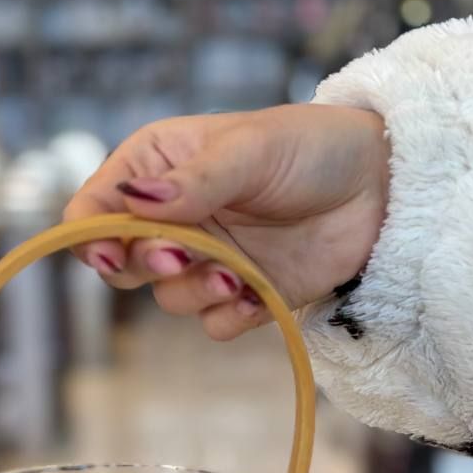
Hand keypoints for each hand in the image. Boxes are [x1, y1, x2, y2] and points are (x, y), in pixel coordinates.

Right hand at [64, 103, 389, 340]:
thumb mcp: (251, 151)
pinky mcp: (240, 296)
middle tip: (180, 254)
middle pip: (123, 262)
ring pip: (169, 298)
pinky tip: (259, 294)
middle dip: (147, 263)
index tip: (108, 252)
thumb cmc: (313, 148)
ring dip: (198, 290)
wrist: (380, 188)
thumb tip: (136, 202)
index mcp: (159, 167)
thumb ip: (194, 182)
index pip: (97, 206)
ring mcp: (206, 259)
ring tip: (237, 273)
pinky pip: (213, 325)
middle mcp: (174, 217)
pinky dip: (232, 315)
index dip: (91, 233)